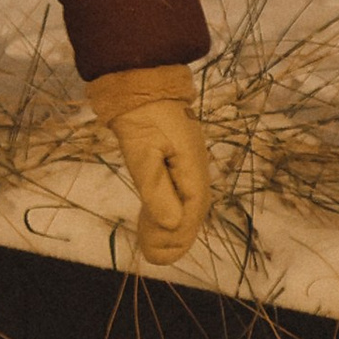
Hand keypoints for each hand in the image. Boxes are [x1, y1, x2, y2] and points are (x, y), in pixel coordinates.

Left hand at [111, 101, 212, 262]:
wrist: (142, 81)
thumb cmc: (142, 115)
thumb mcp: (143, 152)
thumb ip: (156, 188)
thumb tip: (172, 223)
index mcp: (192, 167)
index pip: (192, 211)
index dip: (177, 236)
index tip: (158, 255)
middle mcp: (196, 168)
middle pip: (193, 211)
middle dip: (176, 237)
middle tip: (154, 258)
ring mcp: (188, 162)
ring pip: (187, 203)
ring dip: (173, 226)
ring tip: (154, 248)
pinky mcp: (178, 158)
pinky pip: (180, 191)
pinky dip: (170, 209)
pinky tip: (157, 220)